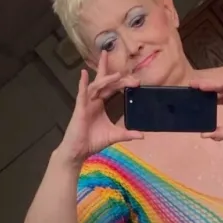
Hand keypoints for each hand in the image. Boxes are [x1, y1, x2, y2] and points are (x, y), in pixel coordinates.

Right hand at [59, 50, 143, 164]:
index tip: (136, 81)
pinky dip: (82, 83)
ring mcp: (86, 103)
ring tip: (117, 75)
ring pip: (96, 86)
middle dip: (113, 75)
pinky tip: (84, 74)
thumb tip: (142, 135)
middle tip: (128, 72)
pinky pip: (81, 94)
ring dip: (105, 79)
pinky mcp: (79, 108)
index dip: (122, 83)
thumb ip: (128, 134)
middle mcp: (93, 100)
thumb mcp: (114, 135)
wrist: (80, 150)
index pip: (112, 89)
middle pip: (103, 83)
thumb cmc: (93, 141)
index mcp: (100, 104)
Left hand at [189, 72, 222, 140]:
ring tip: (201, 86)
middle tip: (191, 87)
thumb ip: (220, 132)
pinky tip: (217, 84)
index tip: (191, 97)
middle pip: (217, 87)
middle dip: (204, 86)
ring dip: (212, 83)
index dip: (203, 96)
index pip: (214, 96)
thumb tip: (203, 135)